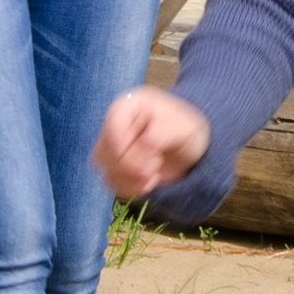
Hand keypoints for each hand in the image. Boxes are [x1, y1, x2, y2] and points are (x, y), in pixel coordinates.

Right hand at [93, 86, 210, 198]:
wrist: (189, 149)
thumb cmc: (186, 130)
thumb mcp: (185, 127)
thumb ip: (166, 131)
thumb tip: (147, 140)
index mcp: (131, 105)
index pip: (113, 122)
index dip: (125, 144)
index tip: (152, 157)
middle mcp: (115, 124)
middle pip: (104, 150)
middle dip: (131, 165)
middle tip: (156, 165)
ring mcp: (112, 146)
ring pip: (104, 168)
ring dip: (130, 178)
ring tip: (154, 174)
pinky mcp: (113, 166)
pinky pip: (110, 182)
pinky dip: (130, 188)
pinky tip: (149, 182)